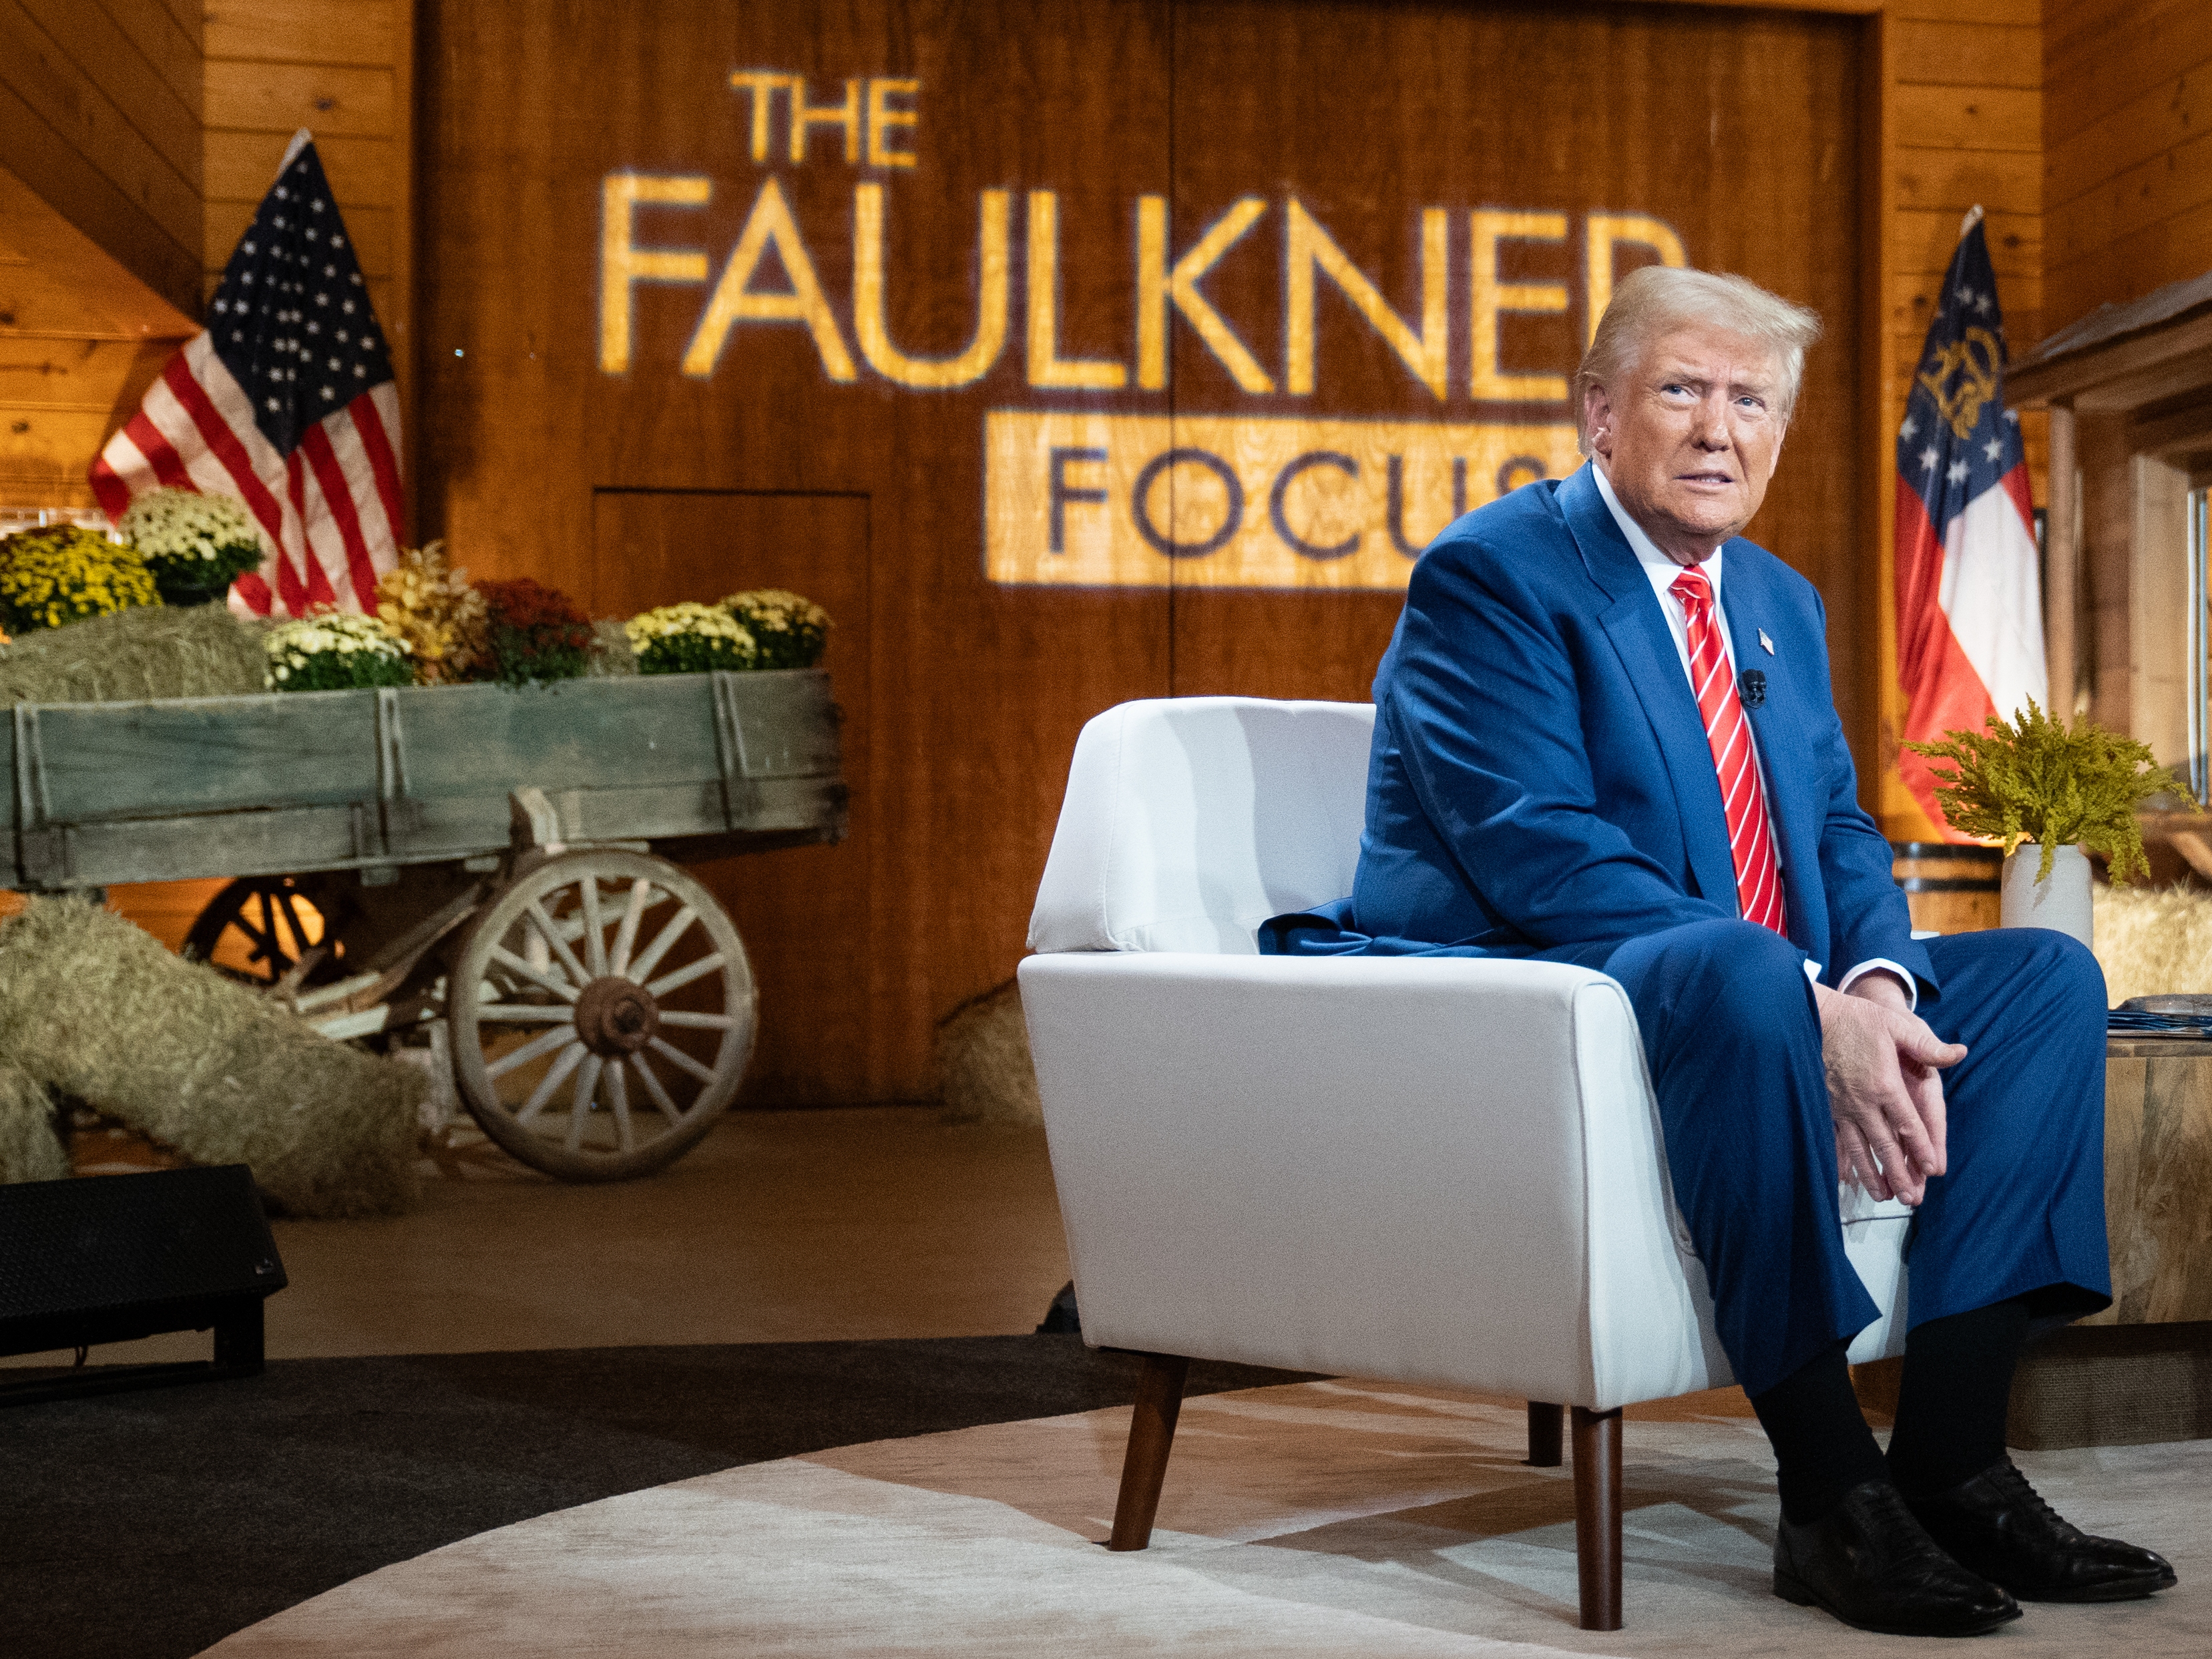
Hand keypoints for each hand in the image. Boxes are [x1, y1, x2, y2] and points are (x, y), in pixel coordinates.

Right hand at [1814, 973, 1963, 1205]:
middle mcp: (1862, 1101)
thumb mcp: (1896, 1025)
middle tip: (1911, 1200)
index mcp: (1884, 1084)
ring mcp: (1842, 1107)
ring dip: (1871, 1174)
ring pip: (1859, 1148)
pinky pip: (1837, 1140)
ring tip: (1883, 1197)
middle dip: (1898, 1174)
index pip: (1907, 1124)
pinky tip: (1847, 1179)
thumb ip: (1927, 1045)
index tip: (1931, 1170)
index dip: (1921, 1149)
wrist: (1817, 1016)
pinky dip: (1843, 1162)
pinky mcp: (1827, 1106)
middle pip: (1884, 1145)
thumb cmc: (1859, 1020)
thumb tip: (1959, 1053)